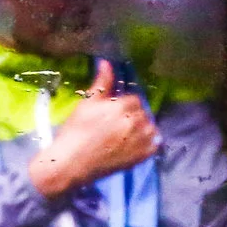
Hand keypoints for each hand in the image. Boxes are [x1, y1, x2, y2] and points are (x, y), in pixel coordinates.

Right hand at [26, 59, 157, 199]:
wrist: (72, 163)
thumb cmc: (76, 131)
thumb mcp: (86, 104)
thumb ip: (101, 84)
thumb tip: (107, 62)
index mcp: (123, 106)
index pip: (134, 98)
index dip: (124, 104)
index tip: (113, 111)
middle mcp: (136, 122)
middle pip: (142, 112)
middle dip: (132, 115)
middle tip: (115, 125)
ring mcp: (141, 141)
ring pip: (150, 128)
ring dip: (141, 129)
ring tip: (124, 136)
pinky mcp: (142, 157)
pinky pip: (154, 145)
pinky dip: (147, 144)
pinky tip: (133, 145)